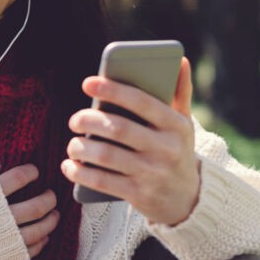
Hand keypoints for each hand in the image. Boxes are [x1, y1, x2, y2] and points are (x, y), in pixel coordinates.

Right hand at [0, 164, 59, 258]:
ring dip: (51, 221)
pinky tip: (44, 236)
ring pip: (38, 230)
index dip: (30, 172)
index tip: (34, 172)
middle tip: (51, 195)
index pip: (19, 177)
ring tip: (55, 214)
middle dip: (49, 199)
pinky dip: (40, 242)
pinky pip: (30, 250)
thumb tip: (3, 164)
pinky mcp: (4, 256)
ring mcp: (3, 239)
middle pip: (36, 207)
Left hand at [62, 57, 199, 225]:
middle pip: (119, 128)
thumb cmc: (178, 151)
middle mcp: (166, 148)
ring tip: (72, 144)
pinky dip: (81, 172)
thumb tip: (180, 59)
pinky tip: (70, 166)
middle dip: (89, 120)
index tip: (88, 83)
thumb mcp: (184, 124)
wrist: (189, 200)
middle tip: (74, 119)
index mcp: (176, 125)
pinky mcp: (140, 195)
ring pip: (107, 155)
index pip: (142, 102)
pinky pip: (102, 181)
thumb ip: (180, 92)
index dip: (113, 90)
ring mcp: (153, 173)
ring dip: (82, 147)